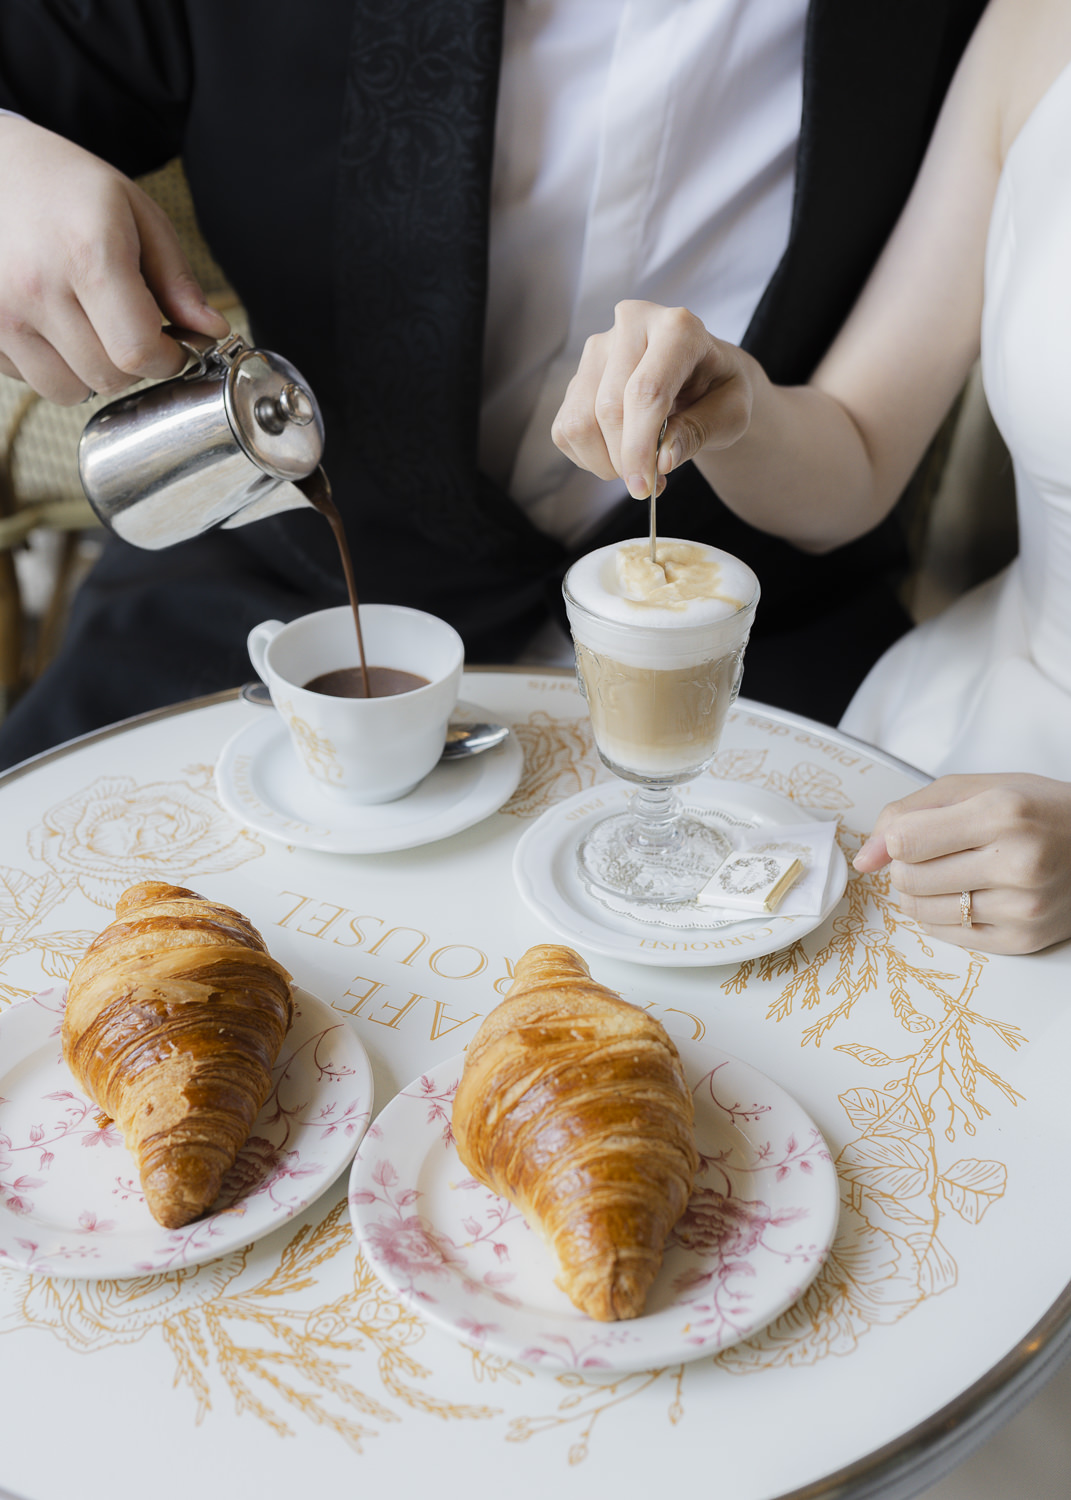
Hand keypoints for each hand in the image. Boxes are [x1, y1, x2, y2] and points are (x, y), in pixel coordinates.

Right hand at [0, 117, 229, 403]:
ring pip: (69, 391)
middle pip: (108, 377)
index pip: (138, 351)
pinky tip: (53, 325)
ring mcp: (0, 313)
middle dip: (134, 364)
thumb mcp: (136, 214)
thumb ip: (177, 280)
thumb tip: (213, 331)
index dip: (169, 359)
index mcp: (86, 253)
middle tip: (132, 328)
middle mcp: (36, 287)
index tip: (175, 345)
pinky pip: (31, 380)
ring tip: (90, 326)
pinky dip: (52, 366)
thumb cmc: (66, 186)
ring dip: (92, 372)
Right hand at [551, 299, 753, 498]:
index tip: (644, 487)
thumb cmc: (720, 391)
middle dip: (625, 460)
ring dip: (604, 461)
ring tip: (636, 468)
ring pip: (580, 421)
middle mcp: (631, 325)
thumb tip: (661, 460)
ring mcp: (598, 349)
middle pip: (609, 409)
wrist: (704, 377)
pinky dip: (589, 457)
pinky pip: (566, 430)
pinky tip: (618, 454)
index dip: (640, 446)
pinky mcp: (577, 375)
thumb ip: (698, 432)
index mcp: (678, 328)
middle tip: (648, 484)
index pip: (645, 391)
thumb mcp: (731, 414)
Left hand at [853, 773, 1070, 953]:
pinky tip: (966, 893)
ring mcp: (1022, 907)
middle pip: (908, 878)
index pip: (906, 841)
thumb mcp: (978, 788)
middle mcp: (1016, 863)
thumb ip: (911, 812)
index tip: (913, 833)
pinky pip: (946, 935)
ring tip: (951, 872)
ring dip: (920, 892)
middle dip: (907, 865)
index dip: (897, 838)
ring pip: (921, 911)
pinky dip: (941, 915)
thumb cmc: (1040, 811)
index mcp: (1002, 814)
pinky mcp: (1024, 940)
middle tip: (936, 853)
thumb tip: (865, 857)